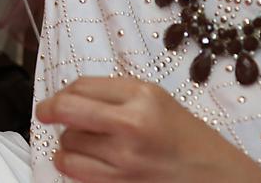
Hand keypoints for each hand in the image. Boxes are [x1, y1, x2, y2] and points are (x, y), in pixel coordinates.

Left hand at [35, 77, 260, 182]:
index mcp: (142, 97)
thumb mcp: (156, 99)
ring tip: (84, 141)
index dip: (61, 91)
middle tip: (44, 113)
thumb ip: (113, 92)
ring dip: (68, 141)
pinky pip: (74, 171)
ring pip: (67, 143)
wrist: (216, 177)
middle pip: (66, 111)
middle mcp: (131, 125)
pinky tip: (81, 159)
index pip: (80, 86)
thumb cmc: (185, 136)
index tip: (57, 97)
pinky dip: (71, 163)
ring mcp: (124, 160)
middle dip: (48, 110)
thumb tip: (67, 94)